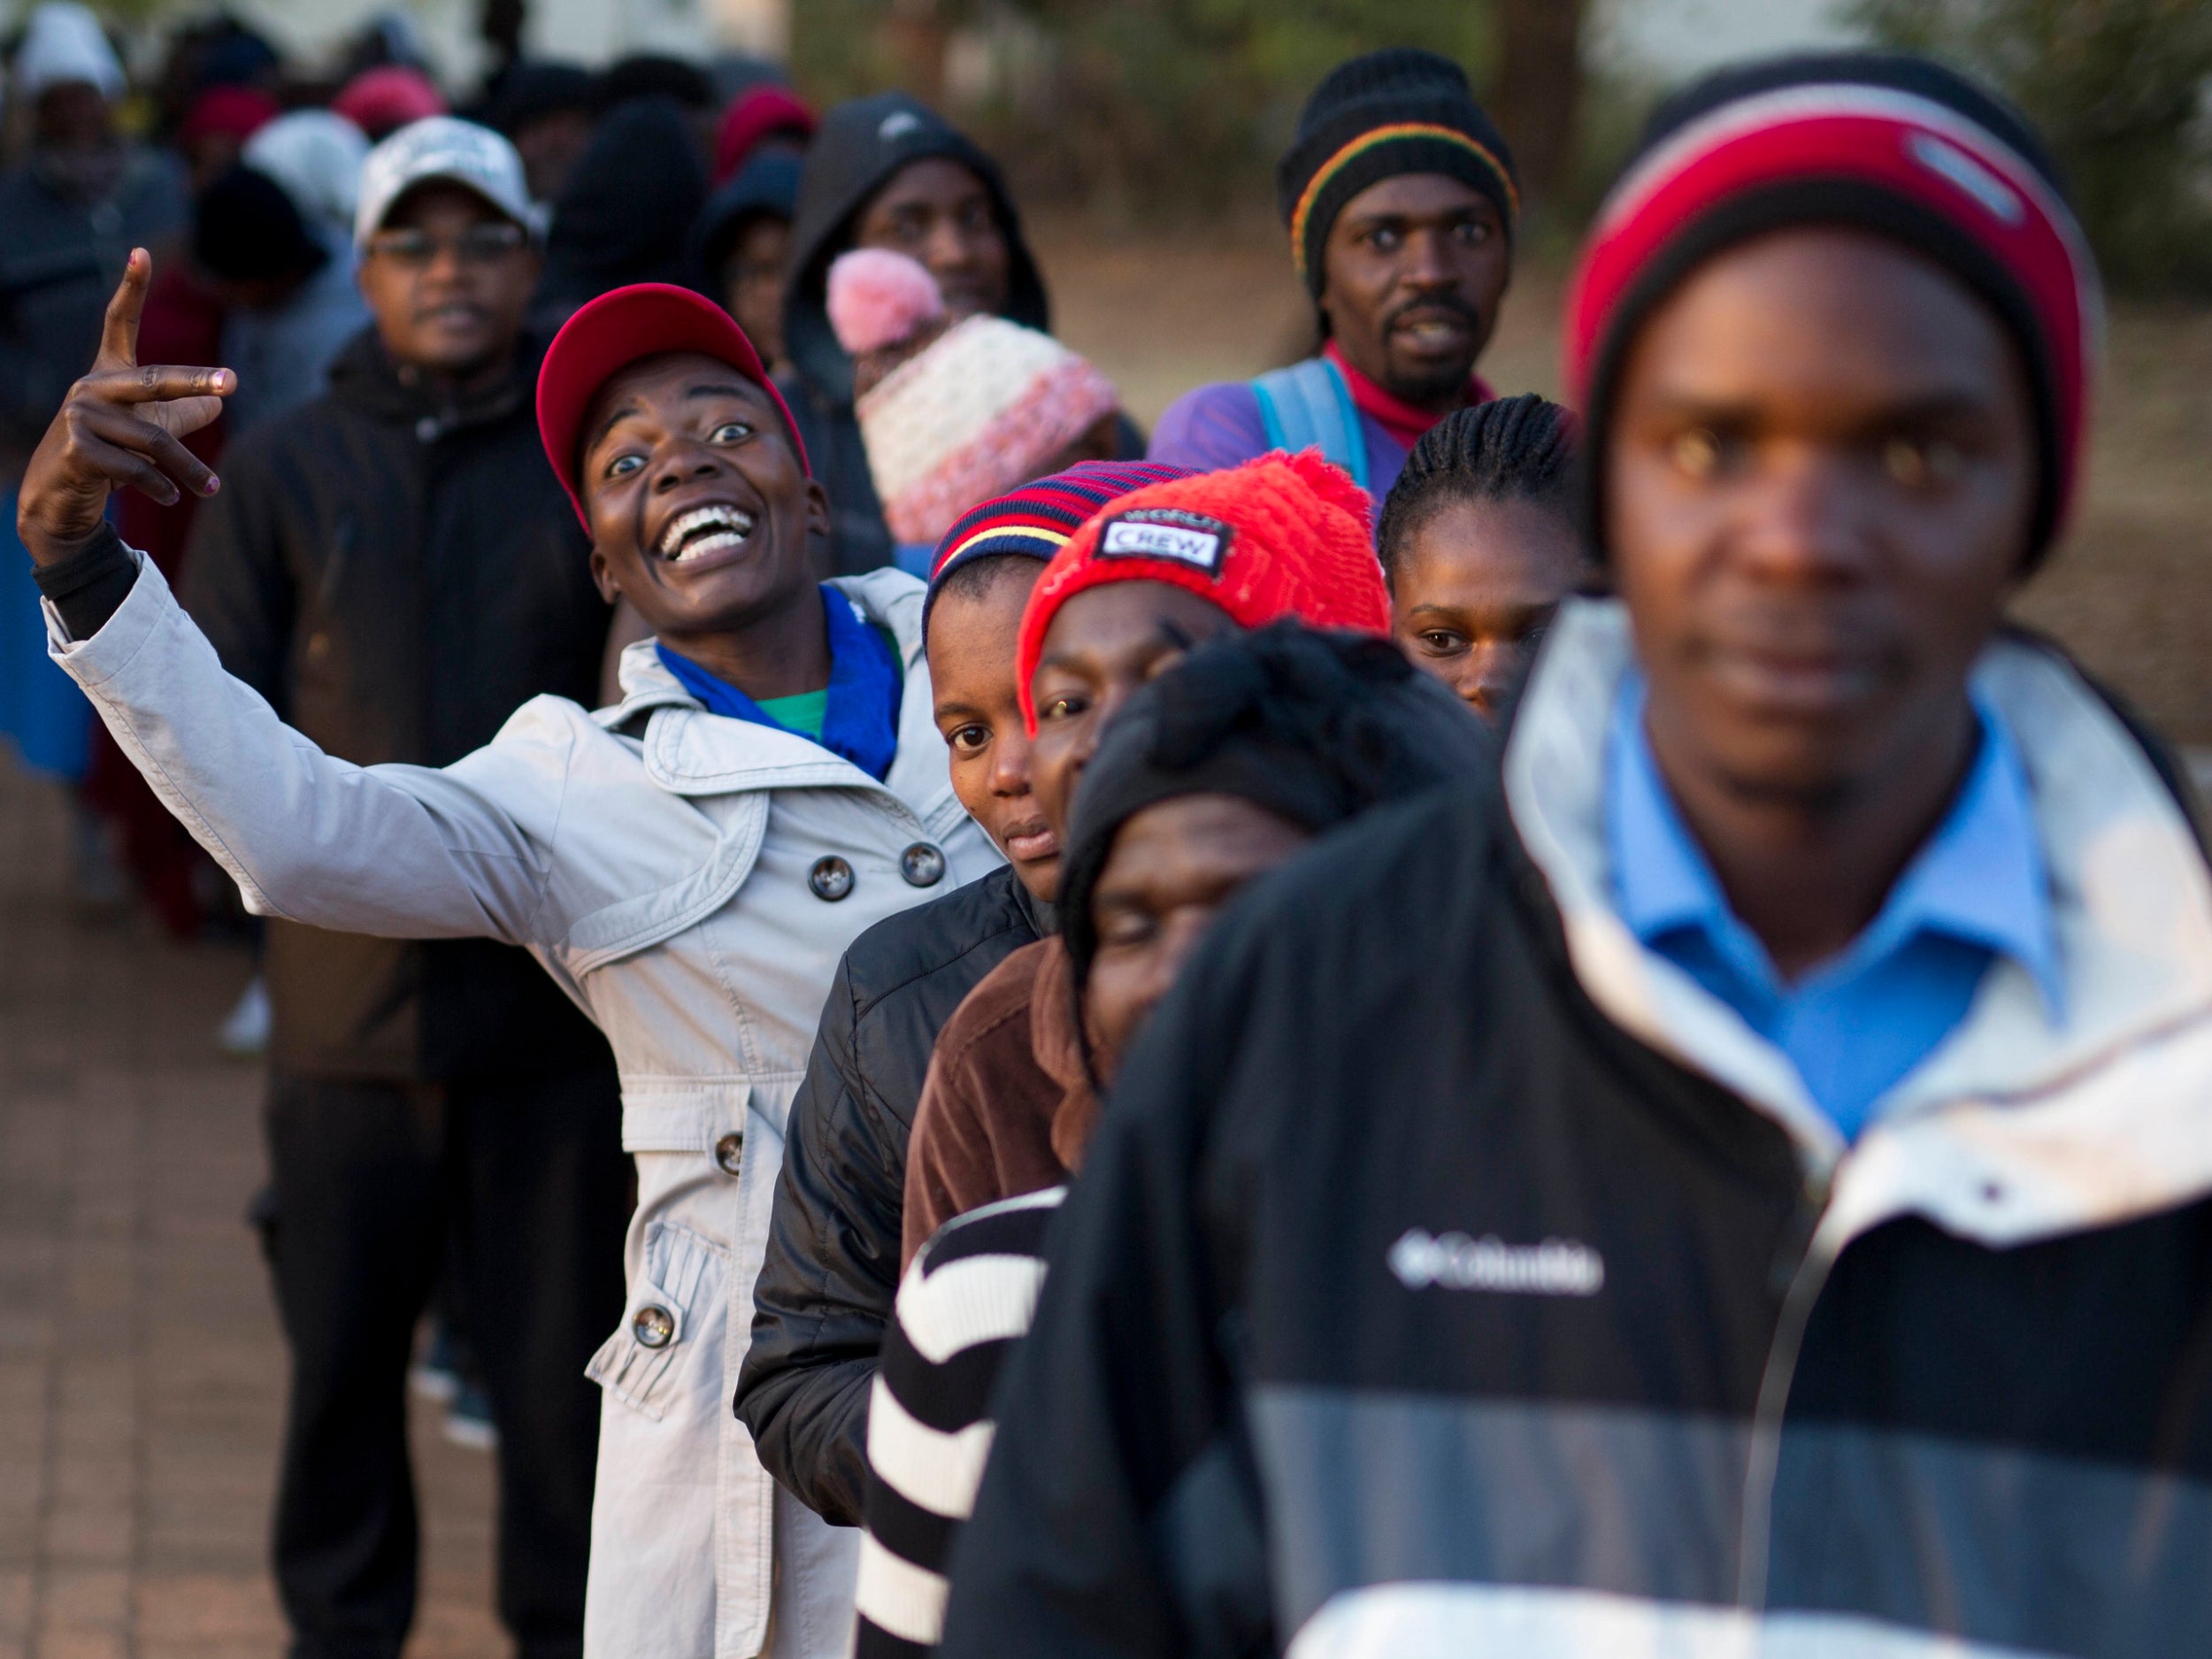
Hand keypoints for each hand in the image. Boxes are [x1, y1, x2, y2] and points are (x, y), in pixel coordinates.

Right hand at [18, 248, 233, 566]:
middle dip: (196, 383)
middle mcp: (91, 388)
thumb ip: (181, 415)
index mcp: (108, 375)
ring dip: (188, 469)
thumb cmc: (108, 456)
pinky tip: (172, 498)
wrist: (59, 497)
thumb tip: (219, 405)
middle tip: (230, 384)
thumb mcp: (147, 431)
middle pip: (155, 382)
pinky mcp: (75, 450)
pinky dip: (161, 487)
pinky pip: (135, 468)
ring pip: (154, 439)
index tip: (141, 251)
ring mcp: (79, 417)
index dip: (130, 289)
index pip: (119, 324)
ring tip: (211, 489)